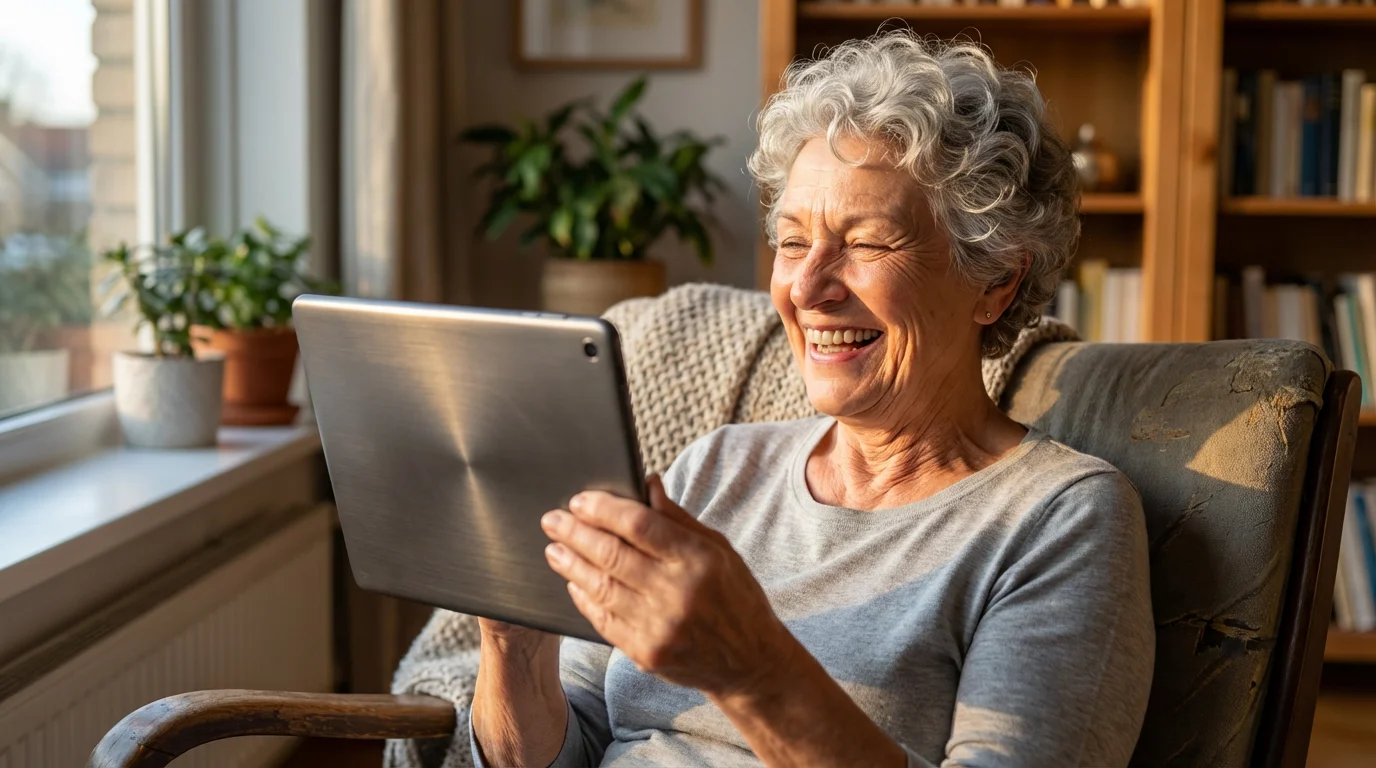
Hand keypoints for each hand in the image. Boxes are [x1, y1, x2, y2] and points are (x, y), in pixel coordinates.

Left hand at [540, 476, 797, 697]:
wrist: (751, 661)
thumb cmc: (735, 597)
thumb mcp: (718, 550)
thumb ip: (678, 518)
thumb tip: (647, 483)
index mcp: (698, 559)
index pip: (638, 524)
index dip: (603, 509)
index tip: (579, 500)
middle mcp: (677, 593)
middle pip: (611, 554)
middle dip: (575, 533)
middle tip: (552, 520)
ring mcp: (660, 627)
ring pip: (601, 587)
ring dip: (571, 565)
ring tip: (554, 549)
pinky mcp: (646, 653)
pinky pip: (603, 620)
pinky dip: (584, 598)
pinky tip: (574, 583)